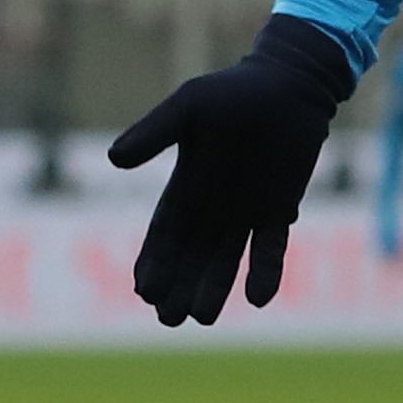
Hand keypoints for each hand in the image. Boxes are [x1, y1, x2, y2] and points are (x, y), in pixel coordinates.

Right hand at [105, 14, 354, 325]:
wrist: (289, 83)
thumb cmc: (234, 91)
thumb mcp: (187, 108)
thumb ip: (154, 133)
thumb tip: (113, 159)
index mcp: (186, 185)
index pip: (165, 233)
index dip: (155, 262)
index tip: (145, 290)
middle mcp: (214, 206)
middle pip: (192, 256)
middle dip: (179, 286)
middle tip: (168, 318)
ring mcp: (248, 211)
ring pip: (226, 260)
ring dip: (214, 288)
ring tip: (201, 318)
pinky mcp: (281, 210)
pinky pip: (271, 249)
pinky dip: (266, 273)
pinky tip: (258, 298)